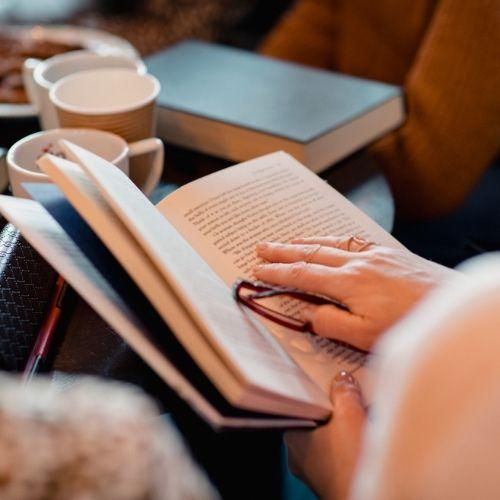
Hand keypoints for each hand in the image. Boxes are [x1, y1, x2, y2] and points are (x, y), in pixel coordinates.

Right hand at [254, 236, 457, 349]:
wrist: (450, 304)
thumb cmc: (411, 324)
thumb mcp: (366, 336)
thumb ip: (331, 323)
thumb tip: (308, 312)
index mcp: (349, 283)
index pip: (302, 275)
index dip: (278, 272)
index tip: (259, 270)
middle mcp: (358, 262)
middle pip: (311, 253)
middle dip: (283, 250)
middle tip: (261, 247)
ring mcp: (374, 254)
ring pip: (330, 243)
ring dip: (304, 242)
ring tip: (286, 241)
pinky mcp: (388, 252)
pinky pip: (351, 240)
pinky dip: (332, 239)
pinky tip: (328, 241)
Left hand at [286, 371, 365, 499]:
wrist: (364, 498)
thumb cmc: (349, 462)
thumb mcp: (349, 414)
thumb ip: (344, 392)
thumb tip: (343, 379)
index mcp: (292, 435)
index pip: (300, 406)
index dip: (315, 392)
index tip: (328, 380)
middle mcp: (298, 455)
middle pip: (316, 421)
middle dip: (334, 408)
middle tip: (348, 393)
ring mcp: (315, 471)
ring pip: (328, 439)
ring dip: (344, 427)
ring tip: (361, 413)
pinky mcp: (332, 481)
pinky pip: (339, 455)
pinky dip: (350, 445)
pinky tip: (365, 437)